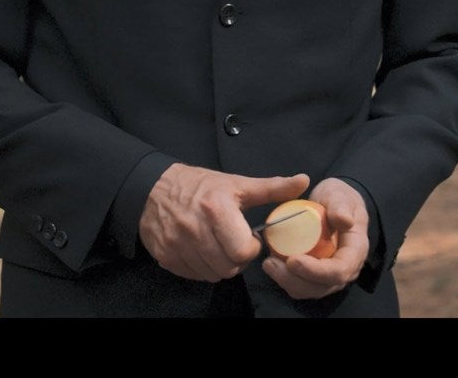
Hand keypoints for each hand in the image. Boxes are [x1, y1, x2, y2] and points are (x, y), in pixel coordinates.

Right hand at [139, 164, 309, 281]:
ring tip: (219, 246)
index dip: (251, 247)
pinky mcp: (165, 257)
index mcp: (216, 209)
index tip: (249, 237)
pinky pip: (194, 276)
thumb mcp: (237, 183)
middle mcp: (194, 229)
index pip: (242, 250)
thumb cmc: (201, 186)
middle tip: (235, 243)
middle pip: (228, 267)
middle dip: (237, 259)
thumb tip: (304, 181)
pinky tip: (203, 251)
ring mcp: (177, 245)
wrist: (153, 188)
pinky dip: (202, 268)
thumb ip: (272, 188)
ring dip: (221, 265)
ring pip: (212, 275)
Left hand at [260, 177, 370, 299]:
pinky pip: (301, 285)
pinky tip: (272, 264)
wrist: (334, 203)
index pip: (339, 270)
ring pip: (309, 290)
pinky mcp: (316, 276)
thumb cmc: (338, 198)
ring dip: (287, 281)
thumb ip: (341, 206)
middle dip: (295, 280)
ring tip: (268, 264)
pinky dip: (285, 279)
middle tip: (270, 263)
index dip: (316, 271)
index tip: (292, 260)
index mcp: (355, 251)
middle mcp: (346, 269)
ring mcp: (330, 275)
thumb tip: (344, 221)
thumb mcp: (340, 195)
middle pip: (322, 286)